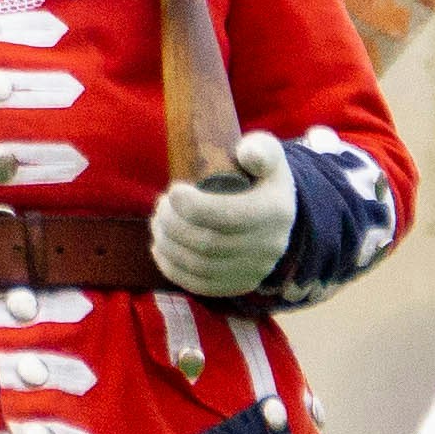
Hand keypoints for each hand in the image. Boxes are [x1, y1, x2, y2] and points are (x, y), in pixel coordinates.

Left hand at [148, 131, 293, 298]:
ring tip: (157, 223)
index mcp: (275, 211)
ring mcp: (255, 270)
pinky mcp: (240, 284)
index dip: (191, 206)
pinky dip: (173, 268)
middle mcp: (269, 246)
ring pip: (200, 266)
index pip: (226, 216)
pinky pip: (201, 285)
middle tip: (160, 206)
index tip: (173, 190)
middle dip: (173, 225)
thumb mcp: (267, 153)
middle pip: (208, 244)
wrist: (277, 213)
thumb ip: (258, 148)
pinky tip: (160, 249)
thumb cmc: (261, 176)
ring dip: (168, 245)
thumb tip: (246, 154)